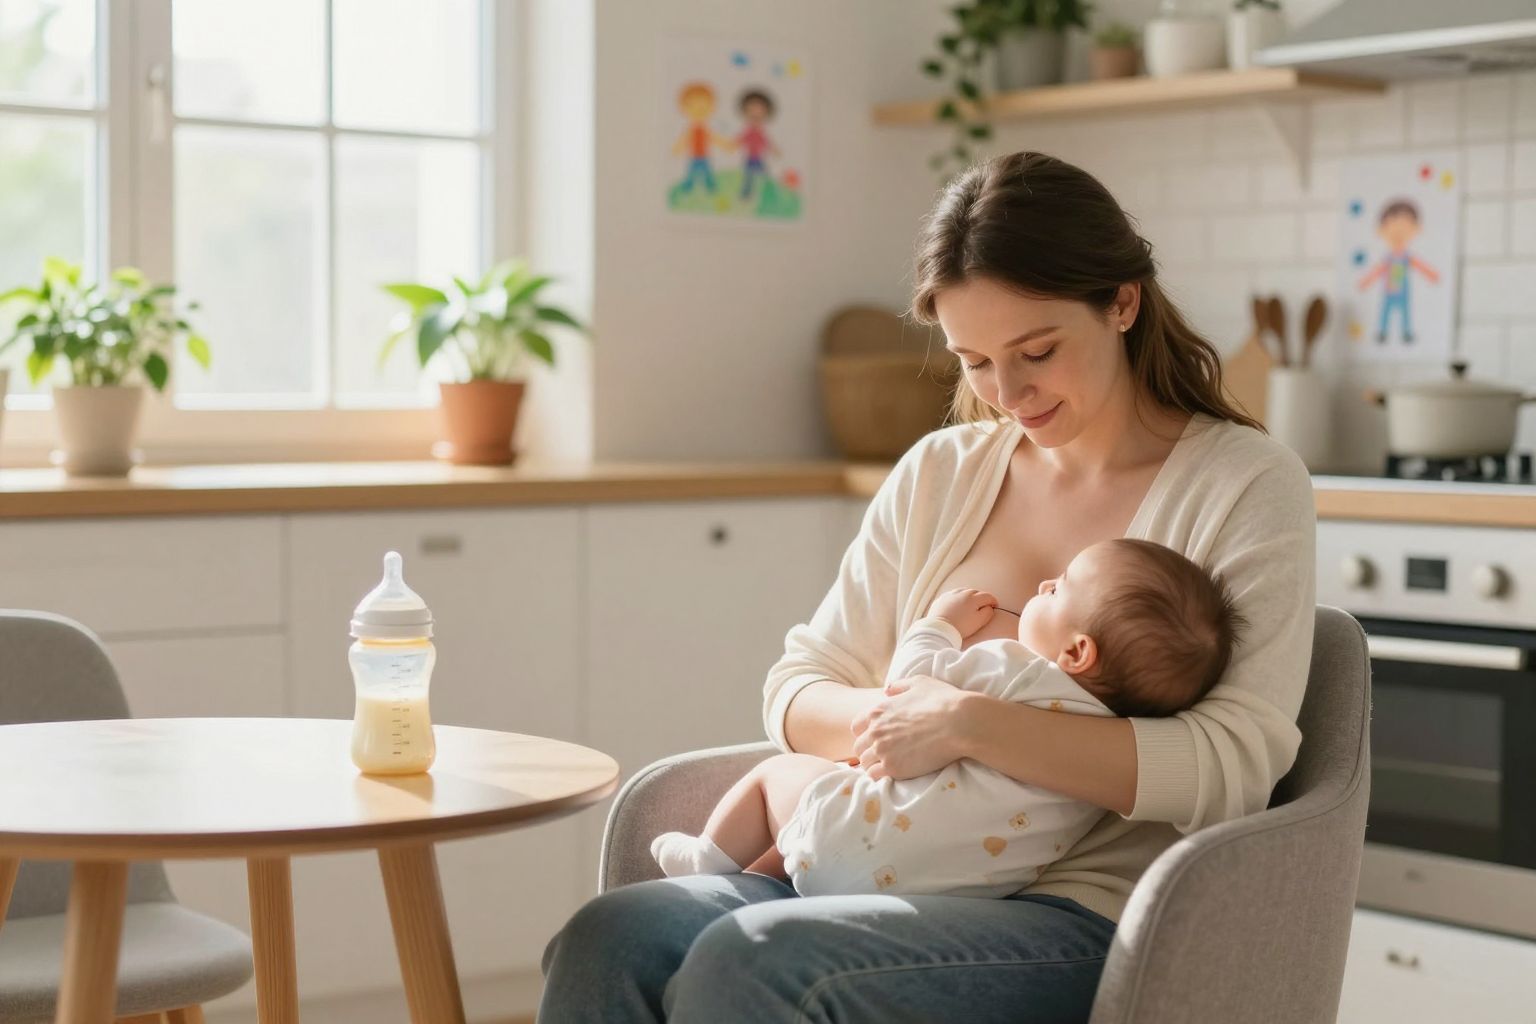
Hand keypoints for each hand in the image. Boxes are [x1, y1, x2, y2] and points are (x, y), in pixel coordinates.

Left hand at [849, 675, 969, 780]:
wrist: (960, 723)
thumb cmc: (943, 700)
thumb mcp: (919, 683)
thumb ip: (899, 686)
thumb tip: (887, 690)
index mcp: (878, 710)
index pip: (856, 727)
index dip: (865, 733)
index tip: (876, 739)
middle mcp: (875, 730)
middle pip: (859, 747)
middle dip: (869, 751)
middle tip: (883, 756)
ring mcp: (882, 750)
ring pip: (865, 763)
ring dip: (874, 765)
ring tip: (888, 767)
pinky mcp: (893, 767)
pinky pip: (874, 776)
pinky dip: (880, 776)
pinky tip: (892, 774)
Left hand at [927, 587, 996, 637]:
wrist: (940, 629)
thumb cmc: (961, 627)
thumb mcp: (979, 621)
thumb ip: (988, 612)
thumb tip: (989, 607)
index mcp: (973, 598)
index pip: (987, 596)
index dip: (993, 601)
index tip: (995, 606)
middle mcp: (962, 593)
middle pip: (976, 592)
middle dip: (981, 598)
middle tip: (983, 606)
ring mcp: (951, 594)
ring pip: (964, 591)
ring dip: (969, 596)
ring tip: (971, 604)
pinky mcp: (942, 598)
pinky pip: (953, 595)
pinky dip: (958, 598)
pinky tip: (958, 604)